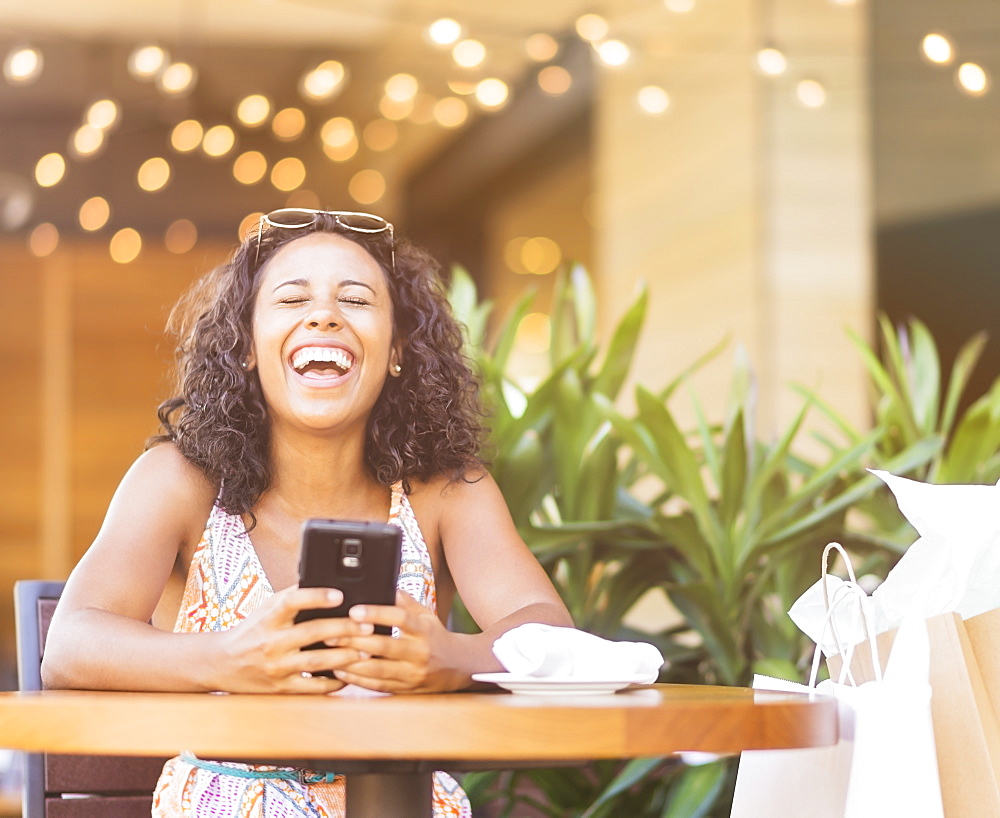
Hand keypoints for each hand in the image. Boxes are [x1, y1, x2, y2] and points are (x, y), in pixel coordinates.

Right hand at [216, 586, 373, 693]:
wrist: (220, 663)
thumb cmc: (252, 631)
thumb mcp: (266, 609)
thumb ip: (292, 598)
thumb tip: (326, 582)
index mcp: (268, 617)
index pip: (293, 601)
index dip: (317, 596)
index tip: (340, 595)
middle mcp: (271, 642)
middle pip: (313, 632)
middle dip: (344, 628)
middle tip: (368, 625)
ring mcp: (276, 667)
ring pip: (317, 662)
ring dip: (345, 656)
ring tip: (367, 650)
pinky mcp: (281, 687)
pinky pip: (312, 687)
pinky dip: (334, 682)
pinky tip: (349, 675)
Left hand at [333, 591, 468, 692]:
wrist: (458, 667)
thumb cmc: (435, 637)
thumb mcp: (425, 615)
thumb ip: (404, 601)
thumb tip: (383, 585)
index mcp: (424, 630)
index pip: (399, 618)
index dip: (376, 613)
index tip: (354, 610)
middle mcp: (419, 653)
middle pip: (384, 646)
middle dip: (354, 640)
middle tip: (330, 633)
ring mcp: (412, 674)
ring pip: (377, 670)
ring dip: (350, 662)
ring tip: (329, 653)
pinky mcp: (405, 690)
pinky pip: (377, 686)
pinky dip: (356, 680)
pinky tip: (340, 672)